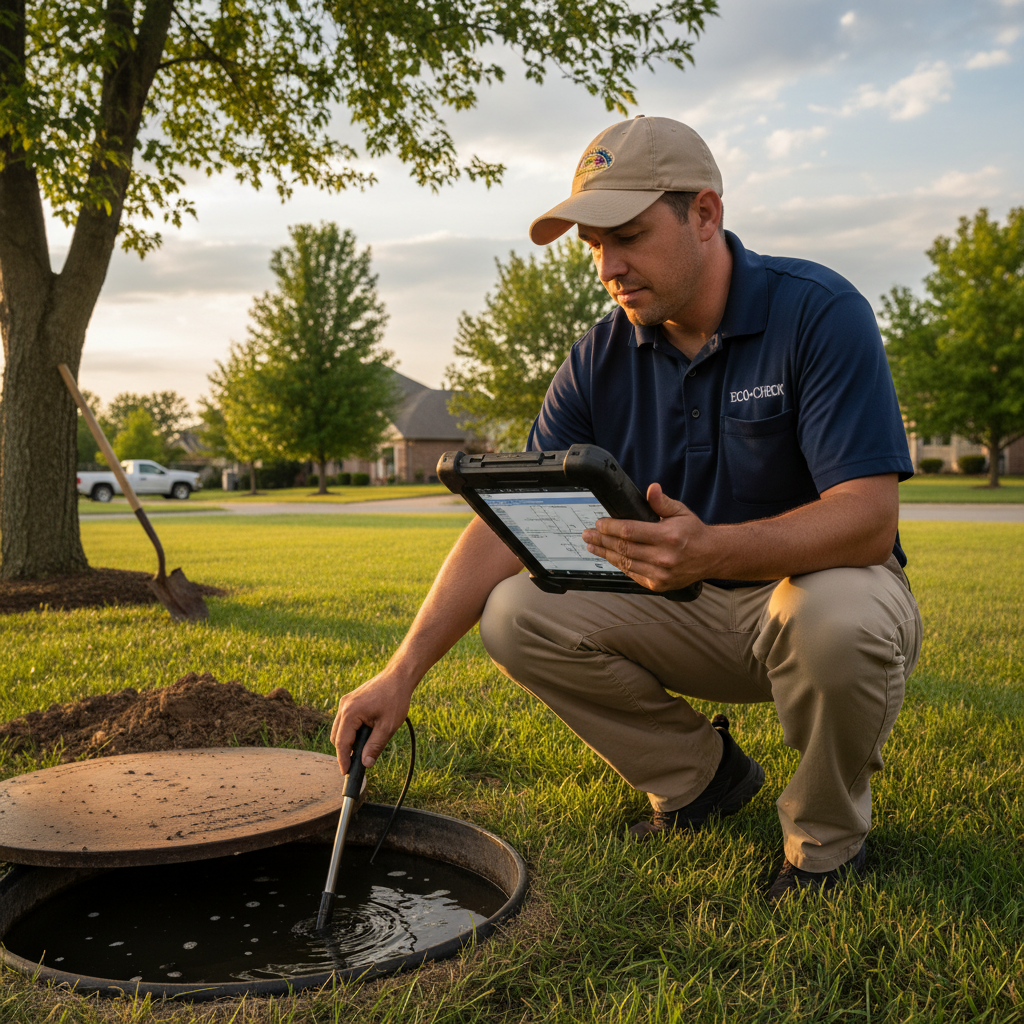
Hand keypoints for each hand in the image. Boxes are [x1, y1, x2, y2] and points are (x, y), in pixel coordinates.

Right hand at [331, 671, 412, 774]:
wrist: (398, 676)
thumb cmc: (395, 699)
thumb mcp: (388, 727)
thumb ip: (375, 746)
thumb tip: (366, 764)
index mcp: (350, 713)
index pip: (341, 743)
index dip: (343, 760)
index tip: (346, 773)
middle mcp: (343, 707)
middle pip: (337, 737)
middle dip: (345, 751)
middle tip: (357, 764)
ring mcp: (346, 702)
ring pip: (339, 729)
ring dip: (348, 741)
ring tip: (363, 750)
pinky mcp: (350, 700)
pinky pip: (345, 721)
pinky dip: (351, 731)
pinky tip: (364, 735)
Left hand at [581, 482, 709, 590]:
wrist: (711, 556)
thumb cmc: (694, 532)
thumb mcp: (681, 512)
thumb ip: (662, 502)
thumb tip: (652, 489)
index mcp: (668, 536)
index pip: (630, 531)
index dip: (611, 527)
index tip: (599, 523)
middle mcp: (664, 557)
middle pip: (623, 548)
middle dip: (601, 540)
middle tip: (587, 535)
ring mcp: (661, 574)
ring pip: (625, 563)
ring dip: (605, 554)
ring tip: (592, 546)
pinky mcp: (659, 585)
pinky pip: (633, 573)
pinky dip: (620, 564)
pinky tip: (609, 556)